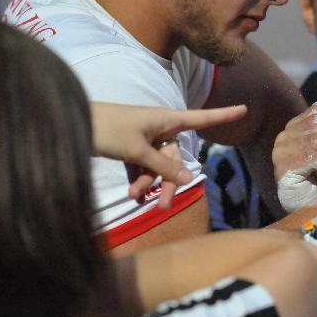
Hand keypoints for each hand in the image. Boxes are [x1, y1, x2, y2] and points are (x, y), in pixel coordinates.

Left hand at [90, 102, 247, 201]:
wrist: (72, 123)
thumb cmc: (107, 129)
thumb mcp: (137, 150)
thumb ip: (162, 166)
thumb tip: (187, 179)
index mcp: (165, 119)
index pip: (201, 117)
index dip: (223, 115)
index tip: (244, 108)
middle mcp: (158, 128)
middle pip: (175, 158)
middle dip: (169, 182)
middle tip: (163, 207)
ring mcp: (144, 139)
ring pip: (157, 166)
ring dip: (149, 184)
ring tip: (136, 199)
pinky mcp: (129, 148)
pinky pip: (142, 168)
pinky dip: (138, 180)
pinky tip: (132, 195)